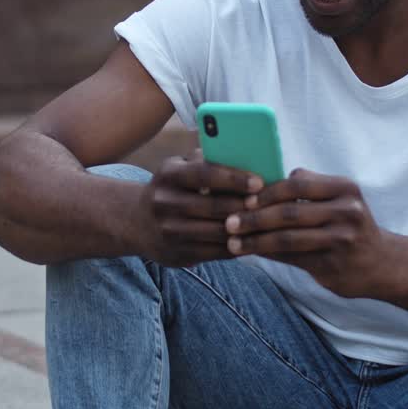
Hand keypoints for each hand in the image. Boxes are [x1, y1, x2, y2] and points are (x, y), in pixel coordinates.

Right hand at [137, 151, 263, 266]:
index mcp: (168, 174)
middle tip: (270, 205)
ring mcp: (169, 231)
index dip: (234, 178)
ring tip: (267, 223)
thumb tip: (246, 154)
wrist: (137, 222)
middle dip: (245, 207)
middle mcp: (164, 202)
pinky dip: (236, 247)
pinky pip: (214, 252)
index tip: (259, 182)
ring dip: (244, 229)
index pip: (204, 174)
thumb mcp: (180, 167)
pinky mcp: (176, 254)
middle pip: (214, 206)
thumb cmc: (173, 188)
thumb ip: (207, 160)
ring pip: (216, 232)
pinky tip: (252, 240)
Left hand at [224, 169, 390, 297]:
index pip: (296, 183)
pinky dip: (268, 255)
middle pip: (289, 212)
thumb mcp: (338, 198)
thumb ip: (306, 189)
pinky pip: (292, 258)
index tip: (241, 198)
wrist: (383, 263)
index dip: (266, 191)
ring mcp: (341, 239)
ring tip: (232, 242)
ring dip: (255, 241)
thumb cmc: (349, 225)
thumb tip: (257, 185)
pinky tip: (251, 253)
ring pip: (287, 239)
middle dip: (254, 217)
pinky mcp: (333, 264)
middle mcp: (346, 210)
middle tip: (228, 222)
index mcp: (344, 188)